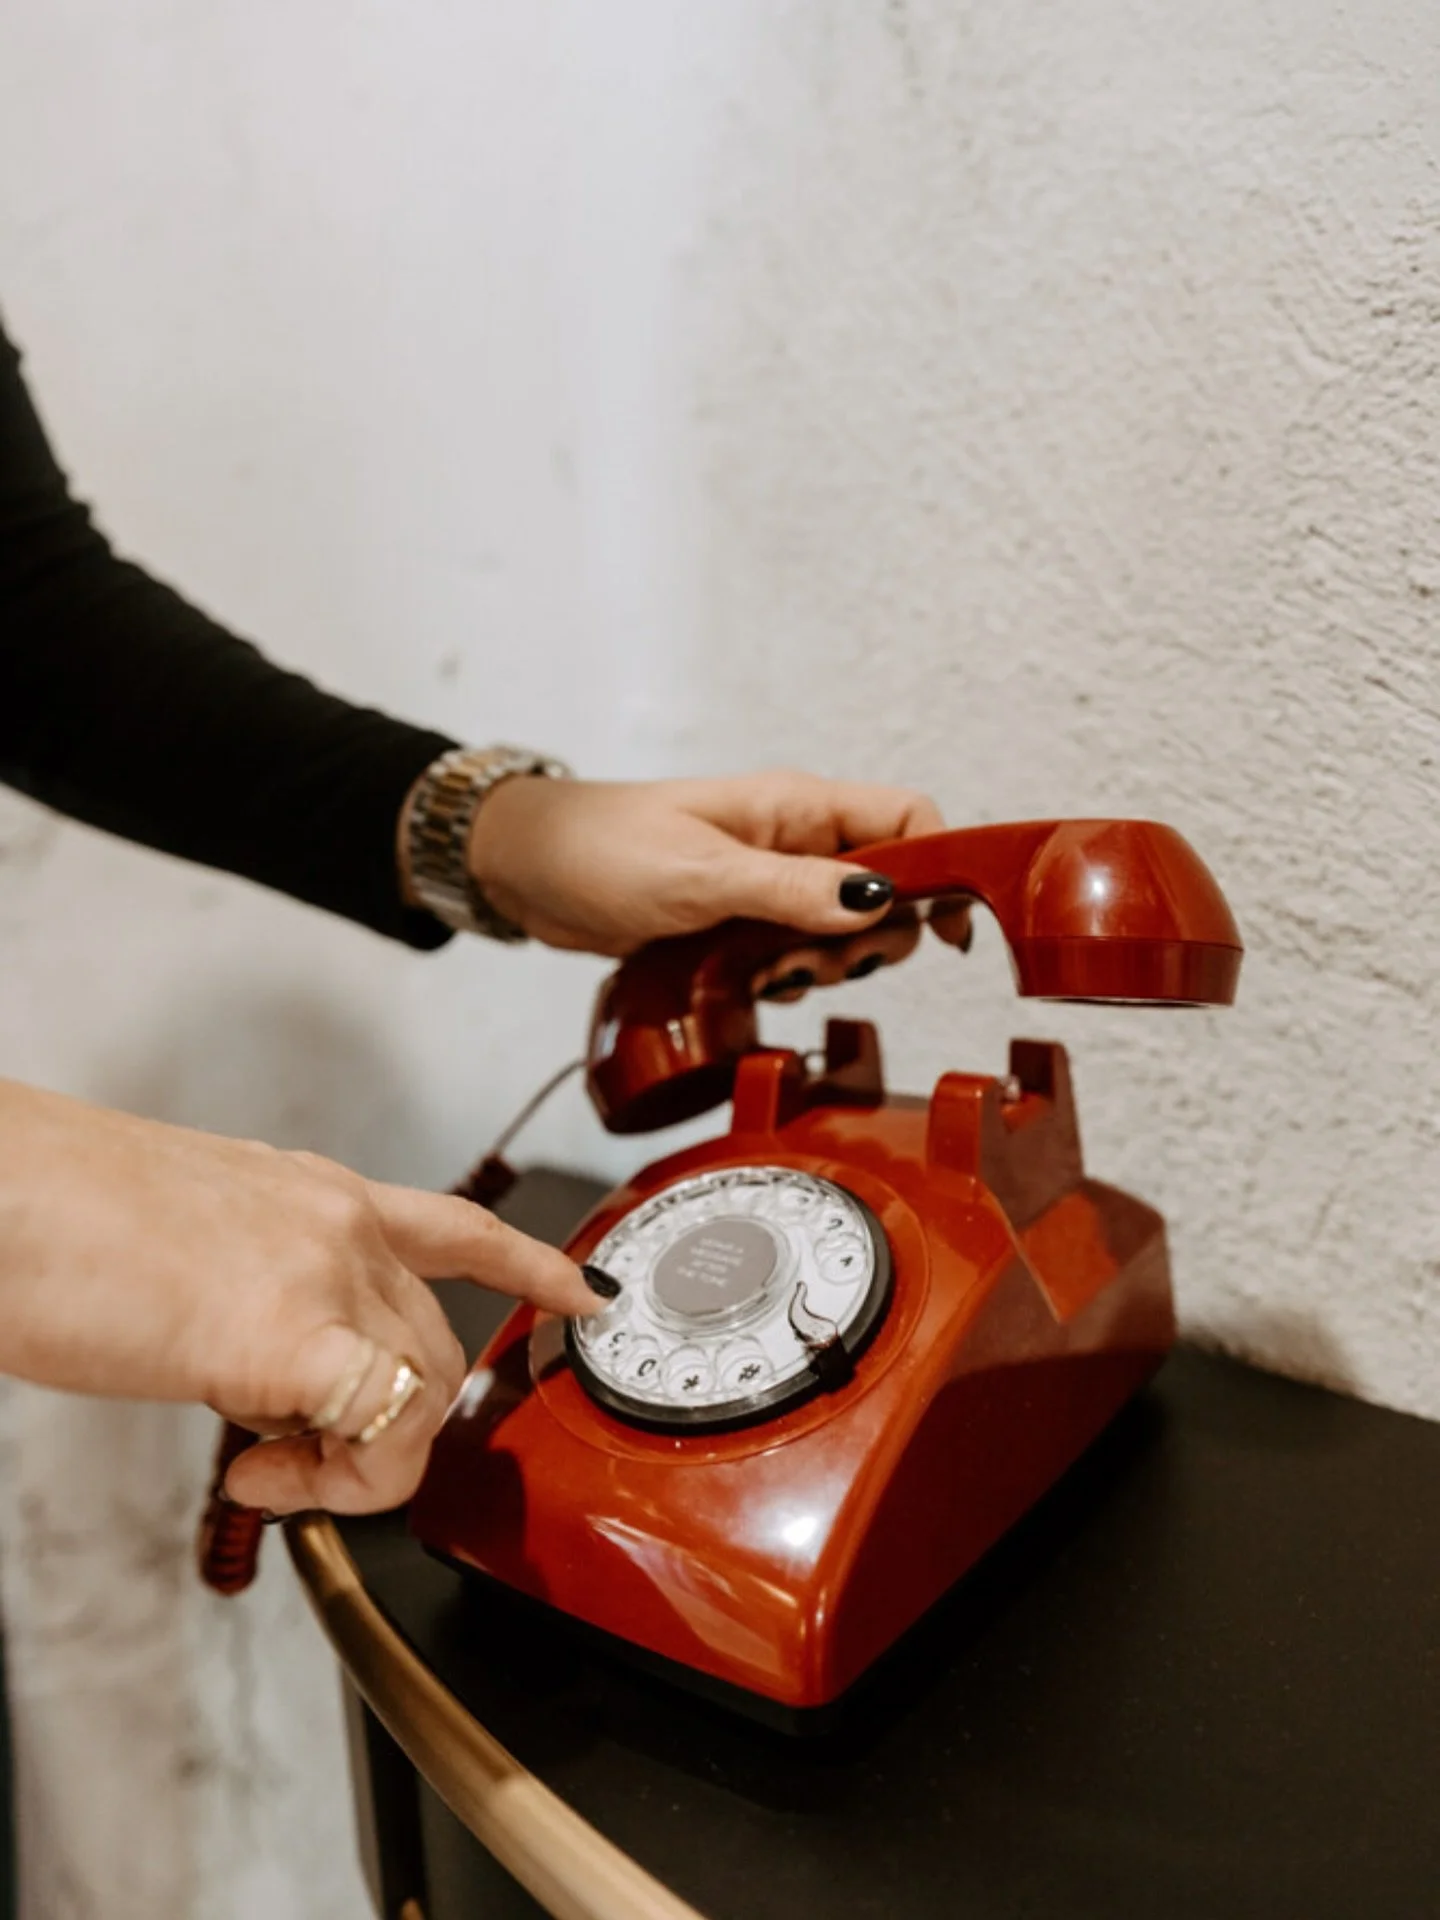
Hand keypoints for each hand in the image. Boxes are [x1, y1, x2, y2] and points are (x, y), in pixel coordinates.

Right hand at [0, 1080, 598, 1515]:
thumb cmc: (56, 1216)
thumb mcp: (192, 1240)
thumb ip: (257, 1291)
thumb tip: (270, 1373)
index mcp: (317, 1190)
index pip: (458, 1228)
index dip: (533, 1268)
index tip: (582, 1298)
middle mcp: (339, 1220)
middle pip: (437, 1344)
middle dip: (390, 1424)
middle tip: (294, 1459)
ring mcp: (323, 1268)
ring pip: (421, 1390)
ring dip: (359, 1461)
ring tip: (264, 1466)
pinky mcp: (287, 1330)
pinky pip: (380, 1428)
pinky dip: (341, 1481)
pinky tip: (268, 1479)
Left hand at [467, 770, 945, 956]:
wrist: (527, 869)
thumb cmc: (602, 851)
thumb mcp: (701, 877)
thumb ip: (790, 891)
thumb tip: (879, 901)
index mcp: (796, 806)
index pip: (910, 818)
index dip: (942, 871)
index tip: (944, 932)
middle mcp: (793, 840)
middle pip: (888, 890)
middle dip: (868, 939)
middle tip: (807, 963)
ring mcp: (768, 882)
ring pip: (842, 931)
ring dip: (822, 965)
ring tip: (766, 974)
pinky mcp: (740, 922)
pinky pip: (795, 954)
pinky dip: (786, 978)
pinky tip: (749, 987)